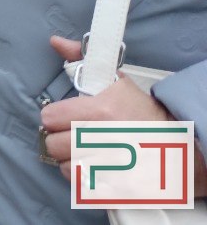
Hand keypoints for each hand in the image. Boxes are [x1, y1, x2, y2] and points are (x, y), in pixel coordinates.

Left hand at [39, 36, 206, 194]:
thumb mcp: (115, 81)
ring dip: (70, 160)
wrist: (179, 146)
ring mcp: (108, 167)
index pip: (49, 118)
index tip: (65, 117)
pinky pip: (80, 185)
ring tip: (86, 151)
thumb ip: (81, 61)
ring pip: (64, 167)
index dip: (54, 117)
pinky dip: (83, 178)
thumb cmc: (143, 112)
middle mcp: (101, 140)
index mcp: (99, 111)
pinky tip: (94, 167)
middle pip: (53, 145)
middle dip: (60, 139)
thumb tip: (55, 42)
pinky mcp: (115, 187)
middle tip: (75, 134)